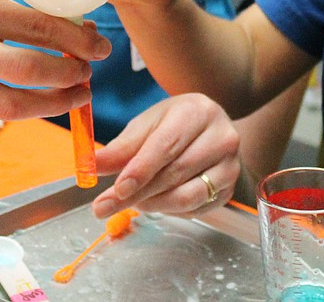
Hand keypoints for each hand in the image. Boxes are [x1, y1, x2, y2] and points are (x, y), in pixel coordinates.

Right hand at [0, 0, 111, 120]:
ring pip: (12, 106)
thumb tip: (79, 34)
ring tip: (75, 96)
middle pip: (28, 70)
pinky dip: (23, 107)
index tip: (100, 48)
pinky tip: (39, 98)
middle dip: (69, 76)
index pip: (38, 28)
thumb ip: (21, 16)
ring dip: (53, 104)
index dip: (78, 41)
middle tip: (88, 74)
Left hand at [91, 93, 240, 218]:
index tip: (117, 189)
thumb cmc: (175, 124)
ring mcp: (230, 165)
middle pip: (175, 173)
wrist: (211, 130)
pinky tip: (156, 201)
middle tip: (104, 206)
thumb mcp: (147, 126)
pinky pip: (197, 208)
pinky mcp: (230, 189)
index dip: (140, 170)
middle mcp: (221, 137)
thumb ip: (121, 147)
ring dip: (154, 204)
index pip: (166, 145)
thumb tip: (92, 165)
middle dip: (137, 193)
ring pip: (188, 195)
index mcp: (197, 112)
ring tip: (132, 201)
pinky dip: (170, 210)